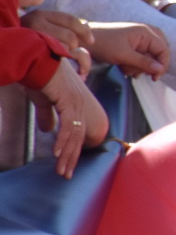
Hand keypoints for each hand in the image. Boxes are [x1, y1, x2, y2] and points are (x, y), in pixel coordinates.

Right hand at [21, 9, 93, 75]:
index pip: (70, 20)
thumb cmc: (26, 41)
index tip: (92, 41)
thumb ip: (56, 26)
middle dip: (75, 46)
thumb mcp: (40, 28)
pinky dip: (62, 61)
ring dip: (68, 55)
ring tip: (65, 60)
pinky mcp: (30, 49)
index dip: (85, 31)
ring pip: (63, 48)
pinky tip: (62, 64)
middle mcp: (35, 22)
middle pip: (70, 36)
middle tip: (72, 53)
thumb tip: (85, 26)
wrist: (3, 49)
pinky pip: (55, 57)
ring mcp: (31, 35)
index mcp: (41, 14)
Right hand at [29, 59, 107, 177]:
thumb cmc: (40, 77)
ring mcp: (77, 103)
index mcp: (77, 104)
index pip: (78, 132)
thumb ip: (47, 115)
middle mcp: (81, 105)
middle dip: (72, 157)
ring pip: (75, 135)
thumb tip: (47, 129)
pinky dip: (62, 141)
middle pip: (79, 137)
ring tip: (62, 170)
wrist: (37, 60)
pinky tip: (57, 154)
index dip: (73, 150)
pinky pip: (68, 126)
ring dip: (67, 154)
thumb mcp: (43, 100)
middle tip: (66, 174)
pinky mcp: (69, 101)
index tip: (68, 165)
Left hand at [89, 22, 169, 77]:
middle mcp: (146, 33)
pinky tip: (124, 67)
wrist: (84, 40)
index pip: (163, 50)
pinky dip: (135, 63)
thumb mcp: (124, 55)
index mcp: (146, 32)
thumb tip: (160, 70)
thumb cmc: (104, 44)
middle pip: (159, 53)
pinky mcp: (134, 43)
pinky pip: (142, 55)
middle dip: (149, 65)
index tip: (154, 78)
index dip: (162, 65)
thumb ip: (144, 62)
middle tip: (139, 74)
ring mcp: (140, 38)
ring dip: (140, 66)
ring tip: (126, 69)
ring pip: (150, 56)